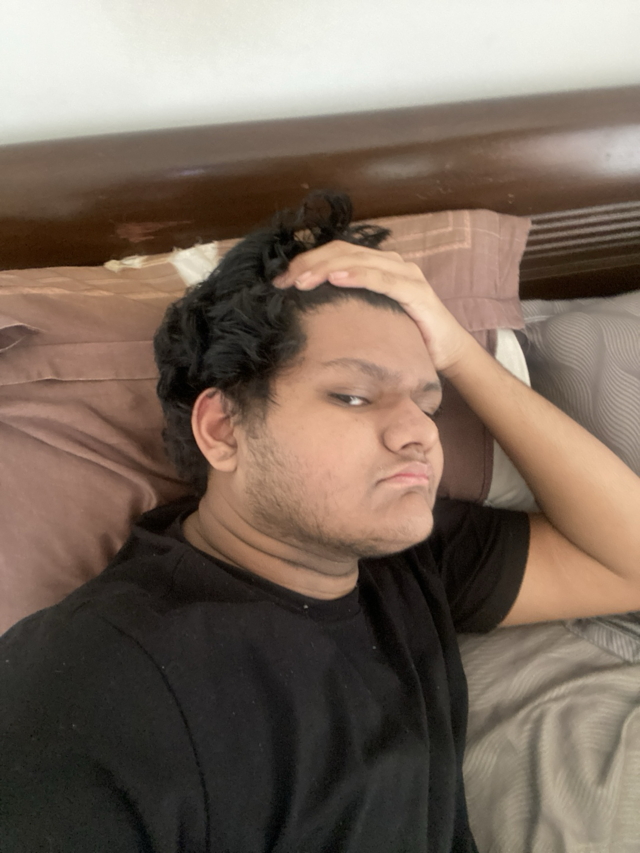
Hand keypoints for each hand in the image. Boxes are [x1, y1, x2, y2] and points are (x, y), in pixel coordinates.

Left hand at [273, 240, 473, 374]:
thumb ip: (347, 307)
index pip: (336, 253)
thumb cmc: (406, 336)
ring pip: (359, 260)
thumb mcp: (369, 317)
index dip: (307, 261)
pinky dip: (358, 276)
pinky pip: (382, 279)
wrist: (447, 352)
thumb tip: (306, 311)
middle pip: (342, 252)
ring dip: (326, 267)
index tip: (280, 280)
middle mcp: (392, 263)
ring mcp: (406, 275)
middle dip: (309, 263)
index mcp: (378, 265)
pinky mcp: (417, 292)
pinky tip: (336, 278)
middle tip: (284, 280)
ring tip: (302, 280)